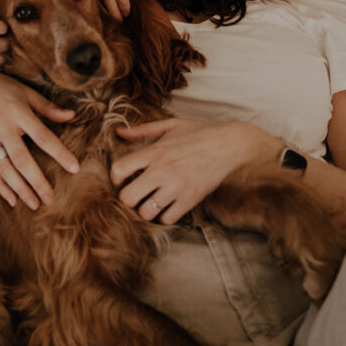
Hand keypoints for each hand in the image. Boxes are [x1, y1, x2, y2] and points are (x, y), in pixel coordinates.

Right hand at [0, 67, 78, 207]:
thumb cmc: (3, 87)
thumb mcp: (27, 92)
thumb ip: (48, 108)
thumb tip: (72, 116)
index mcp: (17, 110)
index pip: (42, 136)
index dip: (59, 153)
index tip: (75, 168)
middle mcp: (1, 125)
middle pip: (21, 158)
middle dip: (37, 181)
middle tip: (51, 198)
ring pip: (4, 168)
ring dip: (20, 188)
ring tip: (35, 203)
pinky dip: (0, 186)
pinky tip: (12, 200)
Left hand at [111, 118, 279, 224]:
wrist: (230, 145)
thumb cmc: (200, 133)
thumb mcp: (171, 125)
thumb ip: (143, 130)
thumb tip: (118, 132)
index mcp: (155, 151)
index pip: (119, 169)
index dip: (116, 178)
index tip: (123, 179)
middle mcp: (162, 170)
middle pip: (128, 198)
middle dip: (128, 198)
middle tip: (135, 194)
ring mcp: (177, 187)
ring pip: (145, 212)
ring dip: (145, 210)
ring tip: (151, 202)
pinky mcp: (190, 200)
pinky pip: (167, 219)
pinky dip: (163, 217)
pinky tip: (167, 207)